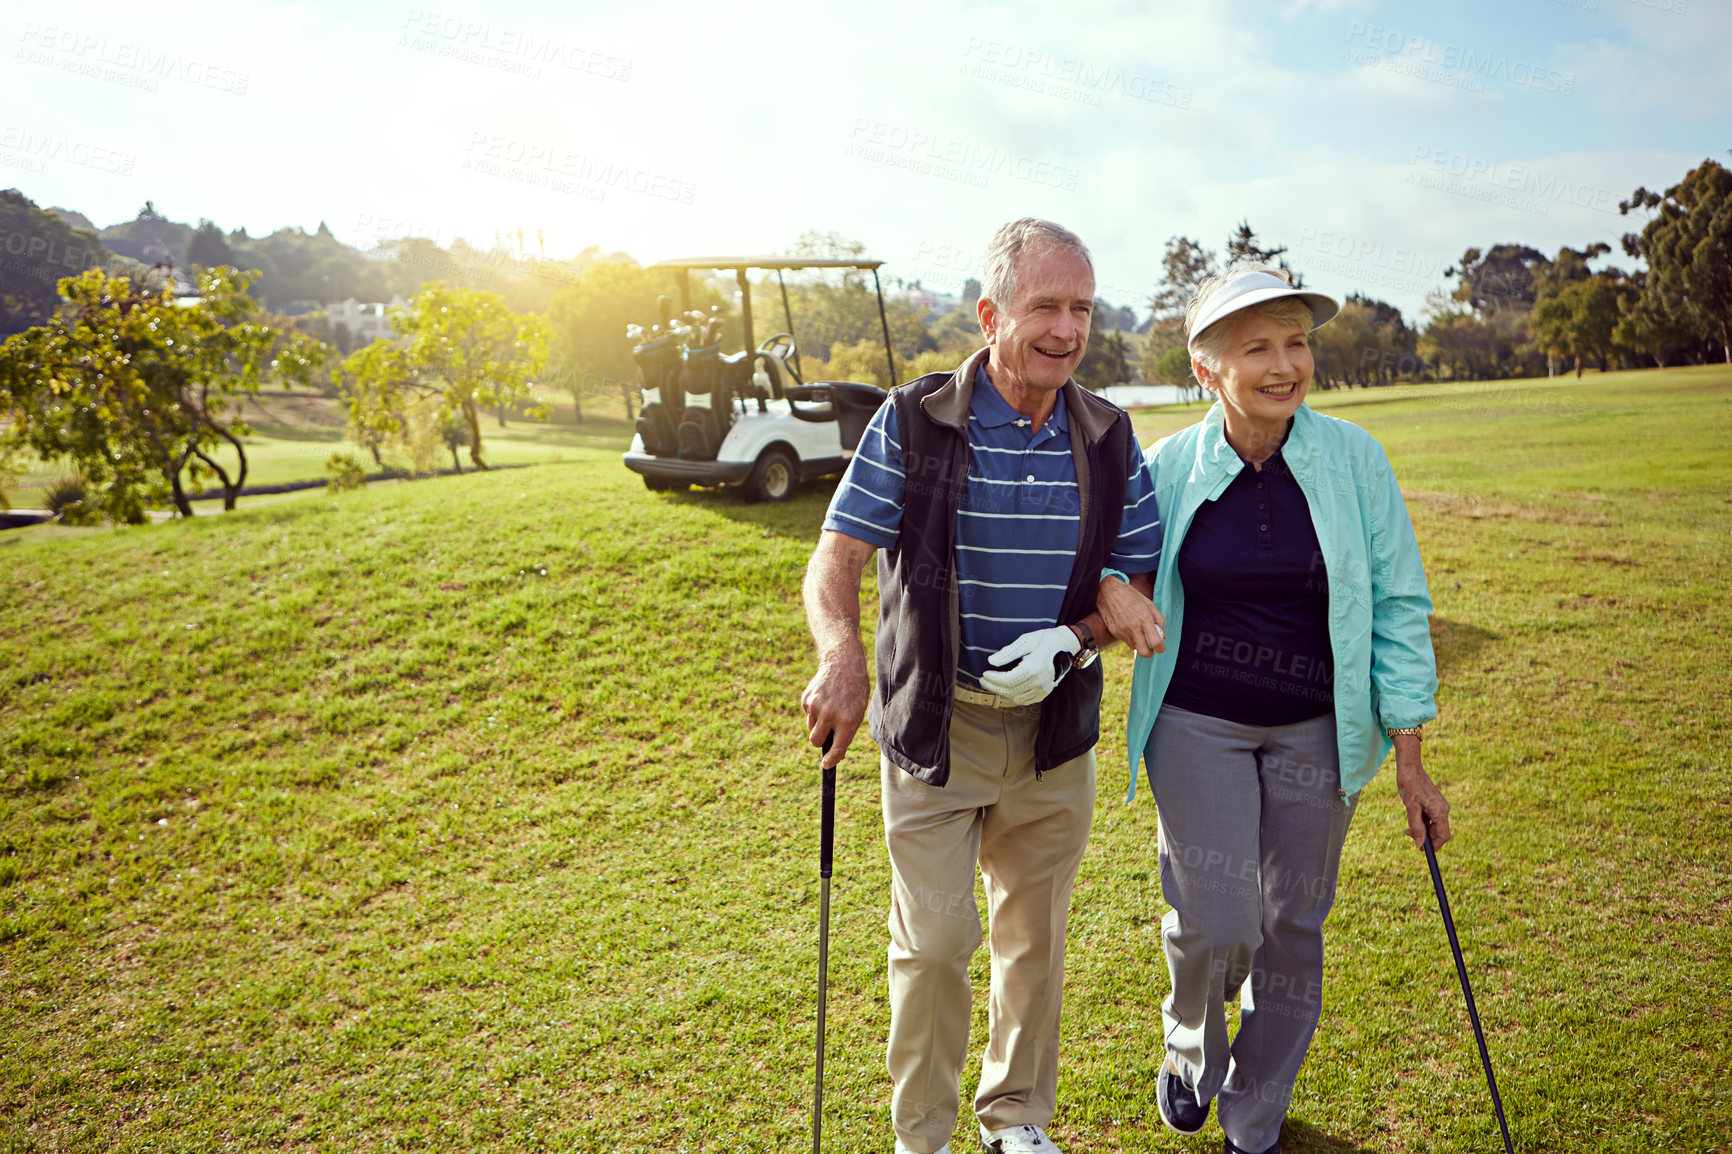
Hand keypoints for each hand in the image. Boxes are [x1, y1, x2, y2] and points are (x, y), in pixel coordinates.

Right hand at [801, 653, 869, 769]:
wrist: (843, 664)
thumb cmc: (854, 692)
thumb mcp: (857, 712)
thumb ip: (846, 732)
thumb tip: (833, 753)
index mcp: (847, 721)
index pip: (837, 749)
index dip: (831, 760)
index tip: (826, 765)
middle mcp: (830, 715)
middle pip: (815, 742)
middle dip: (820, 740)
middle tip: (827, 731)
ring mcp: (816, 706)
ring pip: (811, 728)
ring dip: (818, 723)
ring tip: (830, 707)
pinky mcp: (806, 699)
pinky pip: (808, 714)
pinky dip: (814, 711)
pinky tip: (824, 698)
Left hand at [980, 625, 1079, 705]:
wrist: (1067, 645)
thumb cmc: (1046, 639)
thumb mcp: (1026, 640)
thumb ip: (1008, 652)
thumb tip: (991, 661)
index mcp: (1033, 667)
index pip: (1007, 680)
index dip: (993, 679)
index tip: (984, 673)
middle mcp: (1039, 681)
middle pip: (1010, 691)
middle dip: (993, 687)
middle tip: (983, 680)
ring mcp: (1044, 689)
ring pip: (1017, 698)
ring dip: (1002, 694)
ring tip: (993, 685)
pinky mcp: (1045, 692)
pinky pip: (1026, 700)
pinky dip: (1014, 697)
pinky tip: (1007, 690)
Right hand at [1097, 575, 1165, 657]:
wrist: (1108, 592)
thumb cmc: (1131, 596)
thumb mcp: (1149, 604)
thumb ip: (1159, 620)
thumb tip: (1163, 636)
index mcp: (1144, 618)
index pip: (1156, 642)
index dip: (1161, 648)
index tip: (1161, 647)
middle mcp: (1133, 627)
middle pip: (1144, 652)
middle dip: (1150, 653)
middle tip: (1151, 647)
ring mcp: (1122, 631)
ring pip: (1134, 647)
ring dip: (1139, 644)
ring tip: (1139, 632)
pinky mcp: (1114, 632)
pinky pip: (1126, 641)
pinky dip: (1130, 638)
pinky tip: (1129, 627)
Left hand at [1394, 740, 1450, 849]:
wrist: (1410, 768)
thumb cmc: (1409, 786)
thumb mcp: (1411, 808)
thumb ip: (1416, 827)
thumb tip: (1420, 845)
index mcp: (1441, 812)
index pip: (1443, 836)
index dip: (1434, 846)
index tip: (1422, 850)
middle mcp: (1444, 809)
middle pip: (1439, 832)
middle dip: (1426, 837)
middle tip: (1408, 834)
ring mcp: (1440, 806)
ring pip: (1434, 826)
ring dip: (1422, 829)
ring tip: (1408, 825)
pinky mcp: (1435, 803)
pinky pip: (1432, 818)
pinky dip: (1423, 822)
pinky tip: (1412, 816)